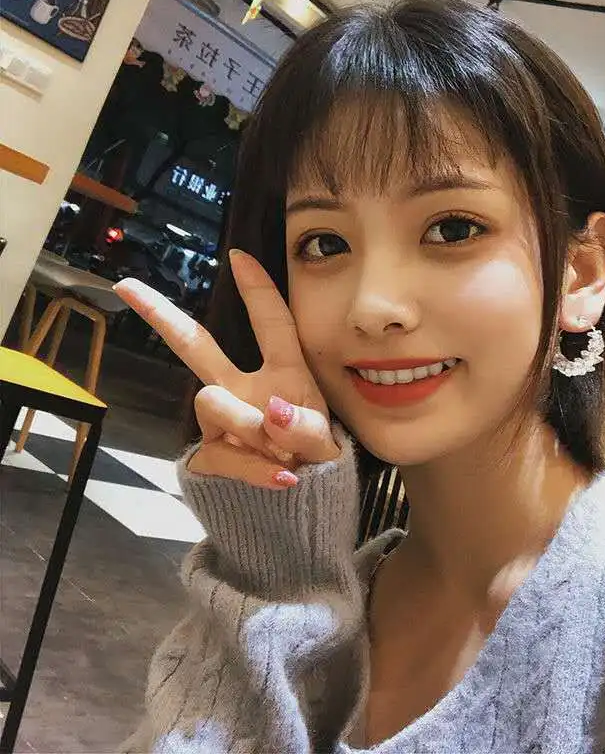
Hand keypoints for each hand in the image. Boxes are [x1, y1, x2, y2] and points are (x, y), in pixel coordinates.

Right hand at [113, 250, 339, 488]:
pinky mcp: (209, 453)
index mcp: (283, 372)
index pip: (272, 324)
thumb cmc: (316, 454)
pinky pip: (219, 455)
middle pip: (196, 346)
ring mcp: (223, 419)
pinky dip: (254, 470)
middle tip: (127, 286)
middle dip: (162, 316)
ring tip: (286, 457)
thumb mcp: (326, 443)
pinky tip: (281, 480)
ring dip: (250, 429)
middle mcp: (245, 387)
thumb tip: (271, 411)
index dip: (258, 290)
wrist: (305, 499)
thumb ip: (304, 428)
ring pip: (211, 401)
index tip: (240, 256)